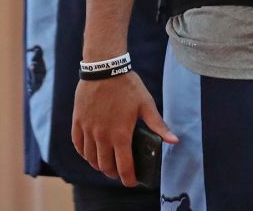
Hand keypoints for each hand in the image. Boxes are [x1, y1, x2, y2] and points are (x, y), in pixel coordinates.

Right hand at [72, 71, 177, 186]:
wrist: (104, 69)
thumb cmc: (128, 86)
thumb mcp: (147, 105)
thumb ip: (158, 126)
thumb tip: (174, 141)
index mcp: (120, 135)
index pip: (123, 167)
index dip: (128, 179)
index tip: (132, 183)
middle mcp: (102, 137)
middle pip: (105, 166)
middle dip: (113, 174)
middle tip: (120, 173)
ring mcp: (88, 130)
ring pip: (90, 159)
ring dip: (99, 165)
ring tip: (106, 164)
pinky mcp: (78, 123)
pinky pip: (78, 146)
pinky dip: (84, 154)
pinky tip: (90, 153)